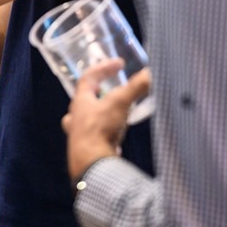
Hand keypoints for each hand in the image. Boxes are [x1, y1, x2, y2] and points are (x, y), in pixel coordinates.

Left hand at [62, 61, 150, 180]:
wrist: (92, 162)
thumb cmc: (101, 128)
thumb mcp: (120, 103)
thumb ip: (136, 87)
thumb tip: (152, 73)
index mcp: (80, 101)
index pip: (88, 78)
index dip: (103, 68)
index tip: (119, 63)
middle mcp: (75, 116)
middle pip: (84, 98)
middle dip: (97, 91)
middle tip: (110, 87)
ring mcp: (79, 133)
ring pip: (87, 117)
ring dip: (100, 111)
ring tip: (115, 109)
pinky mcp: (88, 148)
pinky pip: (95, 134)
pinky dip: (106, 129)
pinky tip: (116, 132)